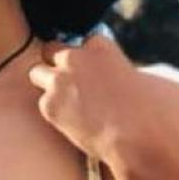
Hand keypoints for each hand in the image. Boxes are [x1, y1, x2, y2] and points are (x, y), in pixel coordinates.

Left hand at [24, 34, 161, 165]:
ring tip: (66, 103)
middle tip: (68, 84)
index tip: (90, 73)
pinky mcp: (49, 104)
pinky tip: (73, 123)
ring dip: (48, 85)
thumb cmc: (142, 111)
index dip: (85, 59)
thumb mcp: (129, 77)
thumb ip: (108, 70)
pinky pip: (43, 103)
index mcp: (99, 45)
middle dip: (56, 64)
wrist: (136, 138)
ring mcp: (59, 80)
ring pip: (36, 73)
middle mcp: (75, 57)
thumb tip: (96, 78)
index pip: (82, 41)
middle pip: (50, 49)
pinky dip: (53, 112)